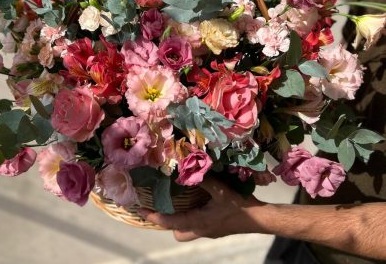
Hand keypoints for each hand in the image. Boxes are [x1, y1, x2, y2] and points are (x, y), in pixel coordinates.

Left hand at [138, 176, 266, 241]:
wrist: (259, 219)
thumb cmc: (239, 205)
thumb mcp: (220, 190)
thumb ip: (203, 179)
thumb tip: (188, 168)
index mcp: (199, 222)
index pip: (170, 222)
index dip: (155, 217)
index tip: (141, 212)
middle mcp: (201, 230)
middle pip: (178, 232)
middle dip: (168, 223)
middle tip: (163, 207)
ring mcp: (209, 231)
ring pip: (188, 231)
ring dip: (181, 220)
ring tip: (179, 203)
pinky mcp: (216, 229)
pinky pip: (198, 226)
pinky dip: (192, 217)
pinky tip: (197, 202)